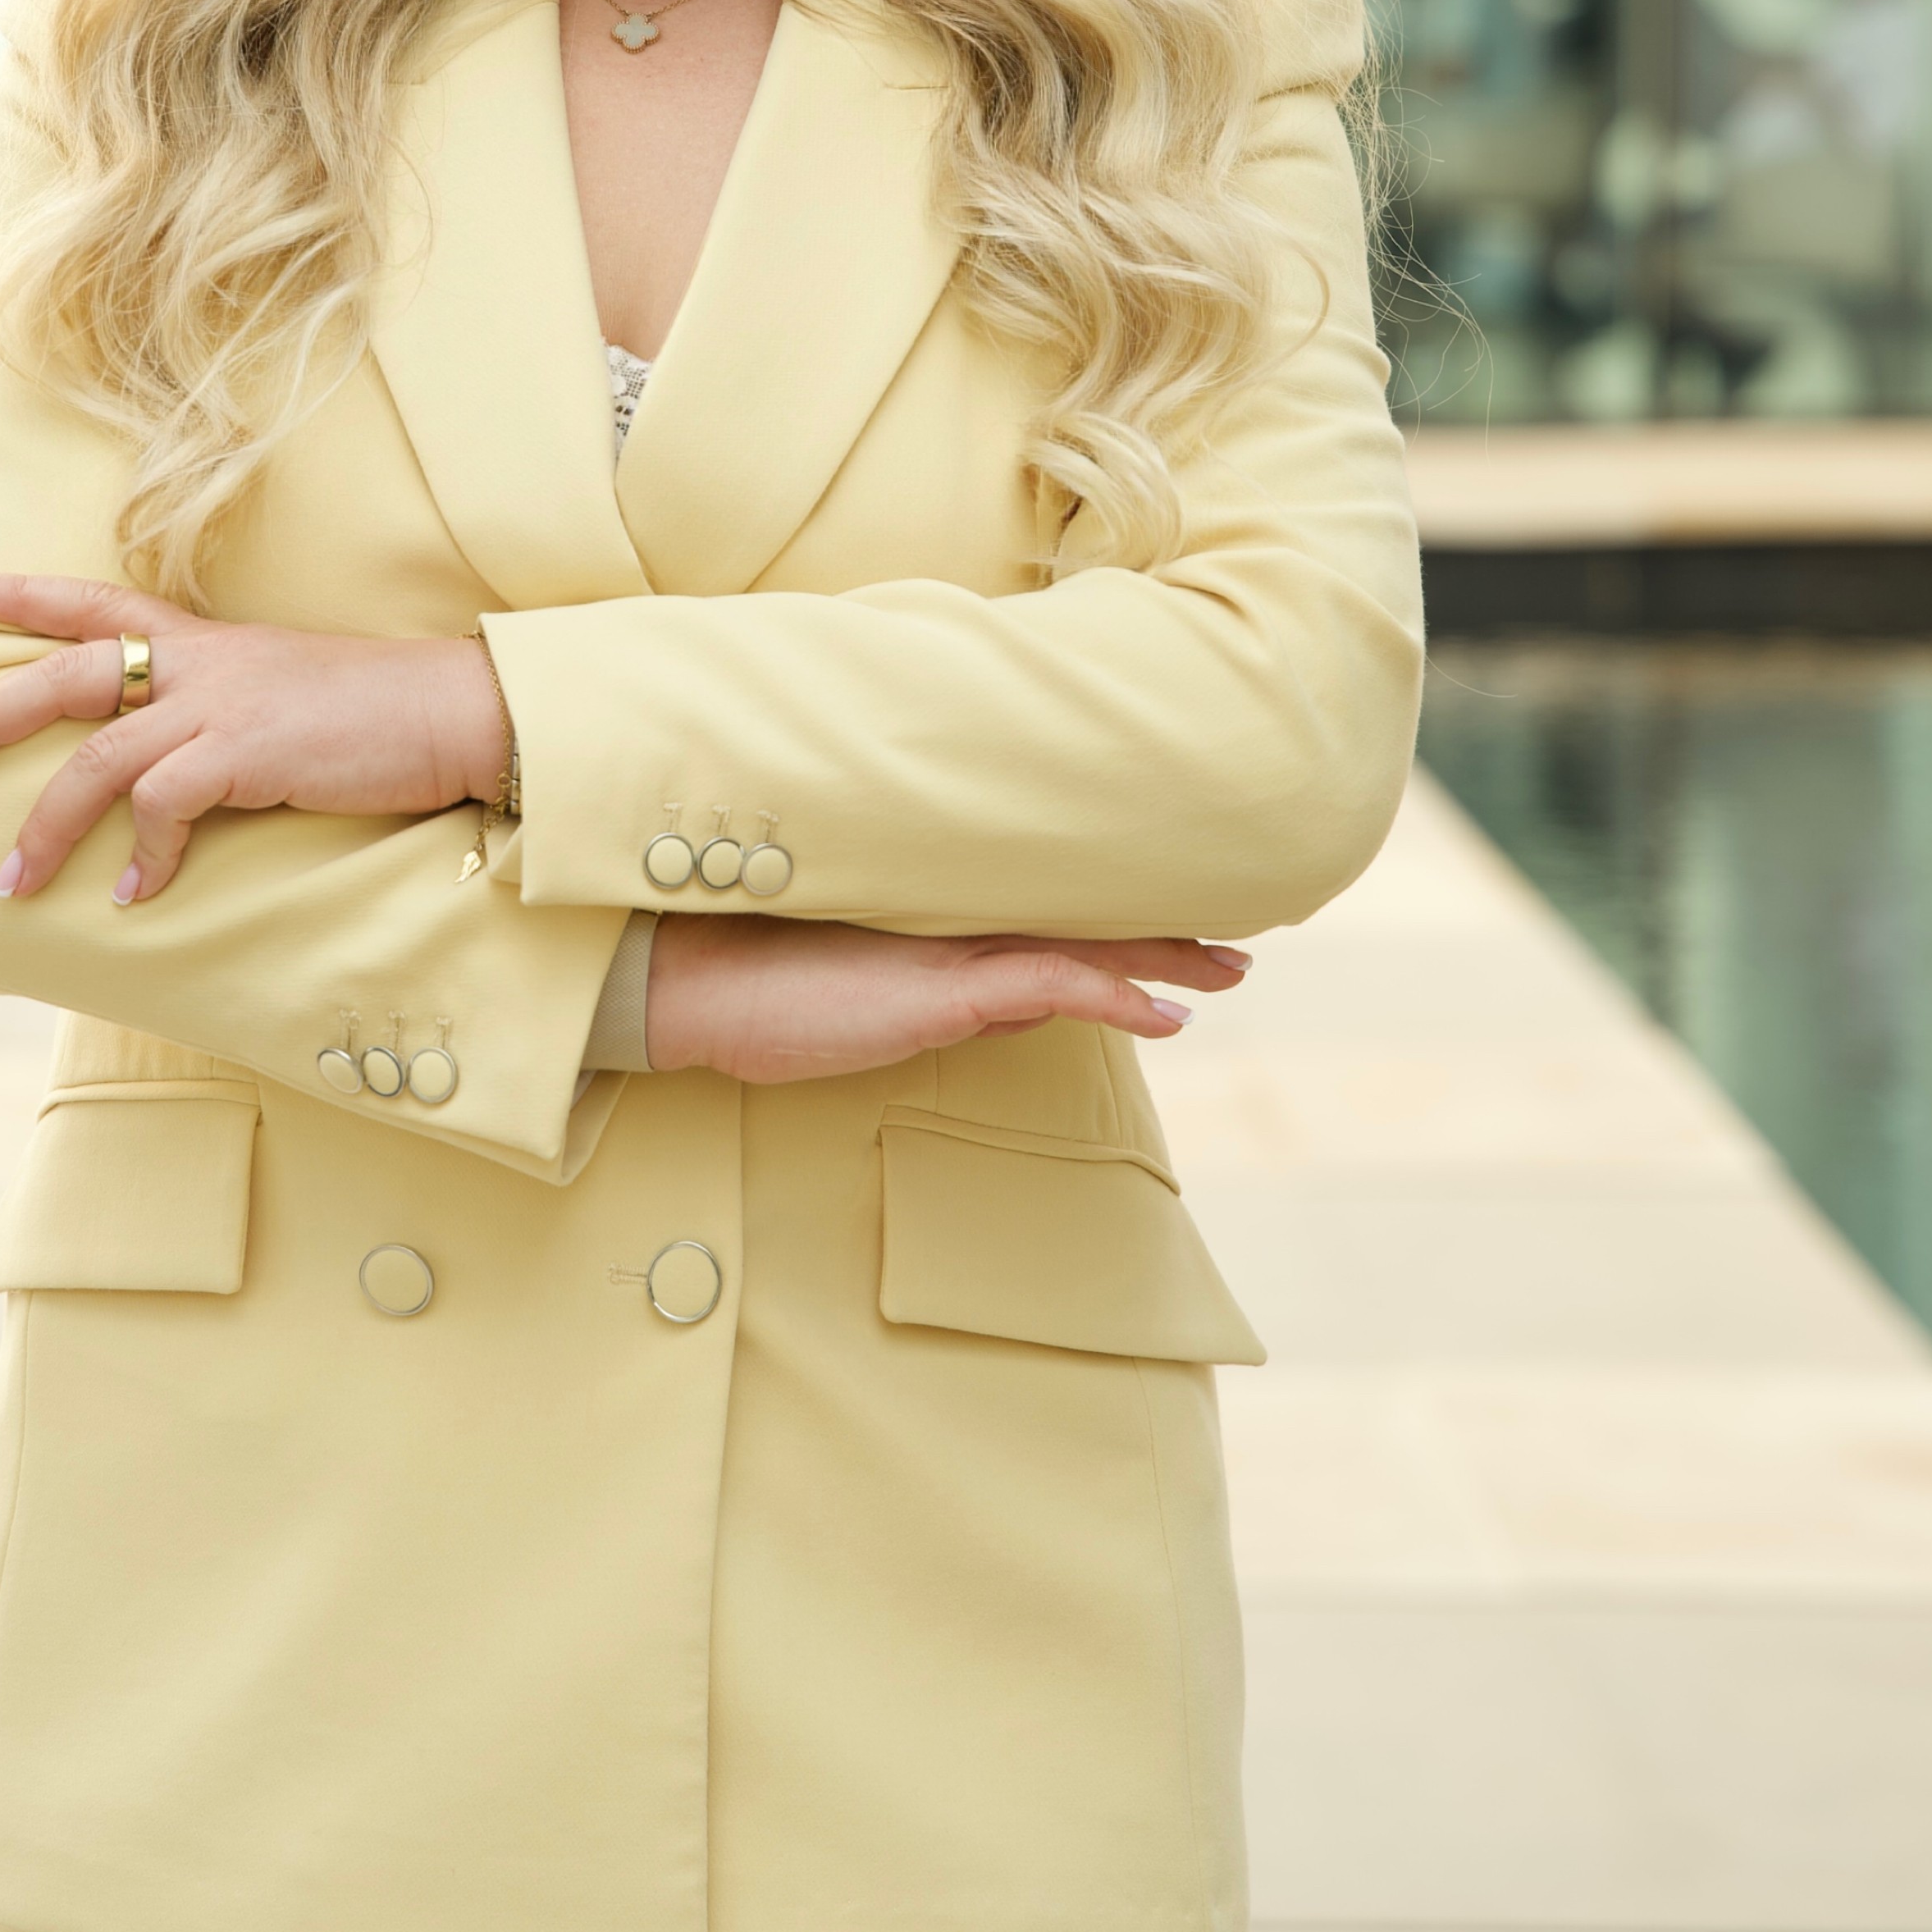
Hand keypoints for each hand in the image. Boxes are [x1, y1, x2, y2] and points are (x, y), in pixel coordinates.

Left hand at [0, 577, 510, 905]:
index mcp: (205, 640)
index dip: (20, 594)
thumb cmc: (377, 712)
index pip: (93, 603)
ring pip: (94, 760)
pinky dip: (141, 859)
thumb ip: (221, 708)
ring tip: (12, 883)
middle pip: (63, 676)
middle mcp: (200, 663)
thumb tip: (173, 764)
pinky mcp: (245, 754)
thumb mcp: (281, 690)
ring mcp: (220, 705)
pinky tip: (135, 895)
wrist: (453, 710)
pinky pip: (162, 809)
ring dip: (44, 828)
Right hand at [645, 919, 1247, 1087]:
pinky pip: (1048, 985)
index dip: (1121, 921)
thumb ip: (957, 994)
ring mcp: (951, 951)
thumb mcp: (880, 1002)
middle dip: (1166, 936)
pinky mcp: (940, 987)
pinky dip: (1112, 996)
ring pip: (1082, 945)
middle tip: (1238, 946)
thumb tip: (1026, 1005)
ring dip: (1163, 959)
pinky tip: (1167, 1014)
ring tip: (1228, 969)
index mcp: (944, 923)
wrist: (692, 983)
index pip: (1053, 918)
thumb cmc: (765, 991)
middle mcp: (958, 924)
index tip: (1183, 926)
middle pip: (1084, 923)